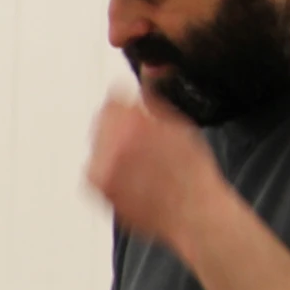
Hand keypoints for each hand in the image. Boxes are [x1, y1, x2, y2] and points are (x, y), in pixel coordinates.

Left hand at [85, 89, 228, 250]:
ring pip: (99, 144)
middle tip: (142, 137)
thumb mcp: (179, 124)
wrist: (191, 213)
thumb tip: (146, 77)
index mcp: (130, 124)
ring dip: (114, 146)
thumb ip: (153, 101)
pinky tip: (134, 175)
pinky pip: (97, 168)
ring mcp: (100, 169)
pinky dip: (110, 168)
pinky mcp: (97, 189)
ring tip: (142, 160)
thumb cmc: (192, 172)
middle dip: (119, 124)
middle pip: (103, 120)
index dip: (126, 102)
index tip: (134, 108)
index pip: (113, 98)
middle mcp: (110, 145)